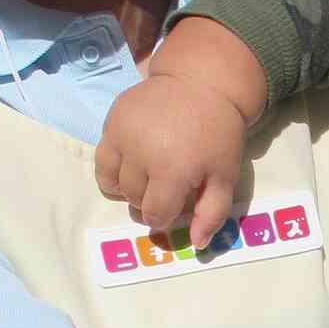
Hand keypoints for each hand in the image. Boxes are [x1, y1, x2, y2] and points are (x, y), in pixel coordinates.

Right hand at [93, 76, 246, 244]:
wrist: (202, 82)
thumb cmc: (218, 134)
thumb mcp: (225, 175)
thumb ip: (212, 213)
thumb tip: (195, 244)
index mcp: (172, 170)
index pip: (154, 214)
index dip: (166, 215)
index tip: (176, 203)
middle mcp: (141, 153)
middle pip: (134, 199)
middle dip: (150, 199)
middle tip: (167, 184)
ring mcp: (122, 135)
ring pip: (113, 183)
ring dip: (129, 187)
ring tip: (148, 174)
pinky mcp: (111, 120)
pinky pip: (103, 158)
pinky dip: (114, 166)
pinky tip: (133, 159)